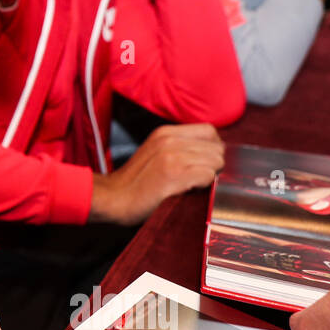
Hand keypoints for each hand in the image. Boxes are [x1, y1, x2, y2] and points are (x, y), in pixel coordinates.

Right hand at [89, 123, 224, 224]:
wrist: (113, 198)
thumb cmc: (134, 182)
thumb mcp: (154, 151)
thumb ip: (178, 146)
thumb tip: (211, 153)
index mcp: (165, 132)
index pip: (209, 131)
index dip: (212, 148)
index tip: (205, 162)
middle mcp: (170, 140)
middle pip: (217, 148)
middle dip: (214, 165)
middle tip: (200, 178)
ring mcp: (172, 157)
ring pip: (216, 162)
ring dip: (210, 176)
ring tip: (193, 185)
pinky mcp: (174, 175)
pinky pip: (208, 176)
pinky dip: (205, 186)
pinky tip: (189, 191)